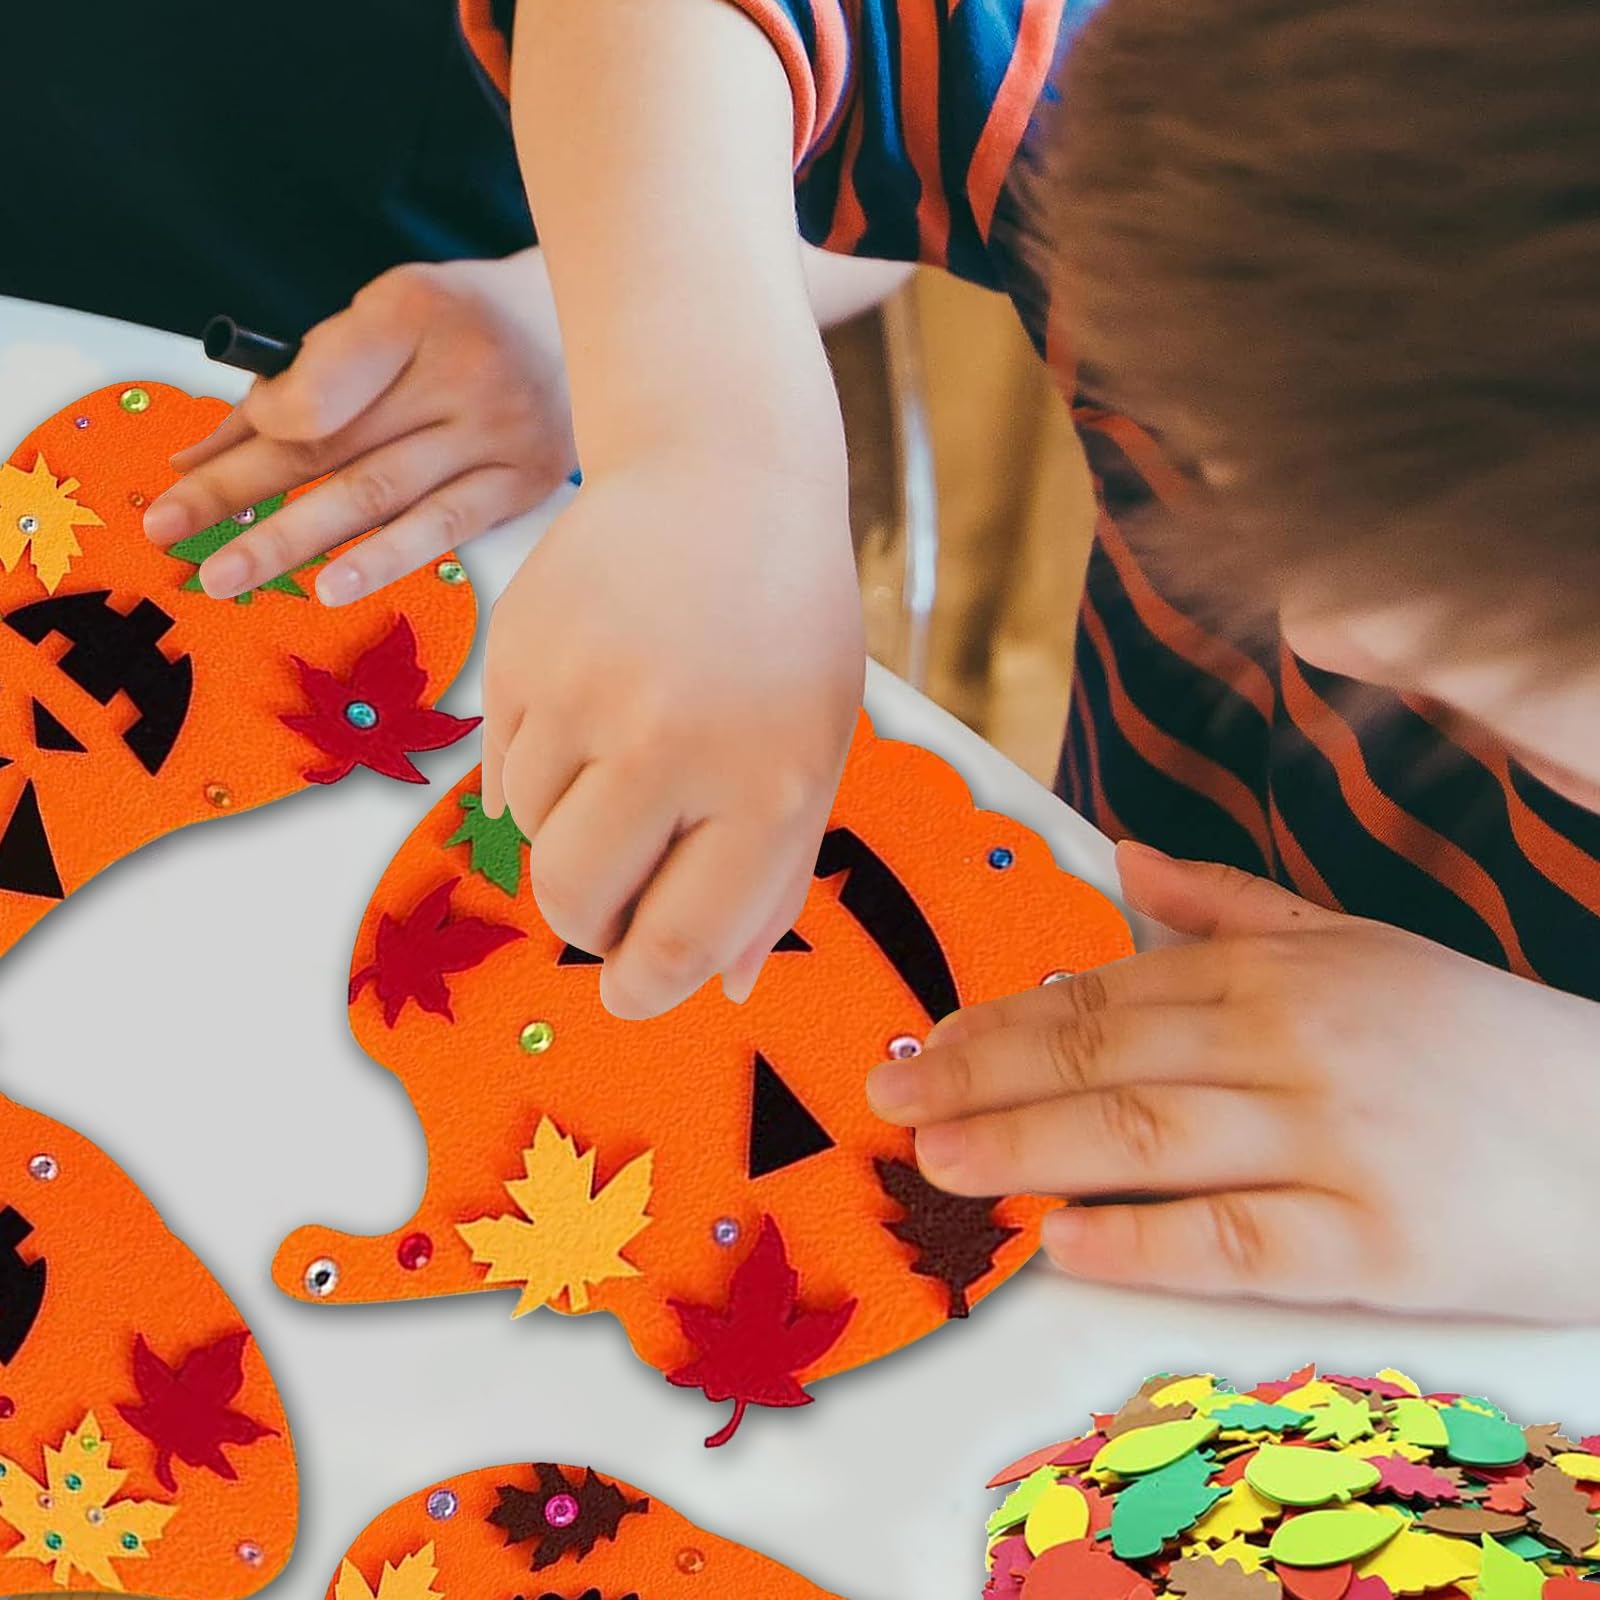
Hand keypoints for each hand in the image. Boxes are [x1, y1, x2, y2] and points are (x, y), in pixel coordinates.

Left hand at [142, 250, 574, 602]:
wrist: (585, 324)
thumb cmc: (467, 324)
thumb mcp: (389, 314)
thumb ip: (311, 376)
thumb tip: (209, 454)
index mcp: (413, 311)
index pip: (317, 383)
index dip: (256, 428)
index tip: (209, 461)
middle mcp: (461, 372)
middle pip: (330, 444)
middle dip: (239, 491)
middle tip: (167, 530)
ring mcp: (498, 433)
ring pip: (376, 495)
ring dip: (292, 538)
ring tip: (225, 574)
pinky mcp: (525, 482)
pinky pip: (443, 528)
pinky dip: (383, 559)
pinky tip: (331, 587)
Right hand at [482, 449, 863, 1020]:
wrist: (721, 473)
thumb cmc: (784, 624)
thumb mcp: (815, 751)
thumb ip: (774, 875)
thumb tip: (723, 986)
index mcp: (766, 782)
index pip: (679, 941)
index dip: (646, 986)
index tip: (631, 990)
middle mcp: (671, 743)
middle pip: (576, 902)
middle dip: (591, 920)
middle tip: (616, 894)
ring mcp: (584, 693)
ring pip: (529, 833)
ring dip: (569, 821)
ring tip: (628, 745)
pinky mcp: (518, 653)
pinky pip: (500, 765)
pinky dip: (539, 761)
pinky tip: (594, 699)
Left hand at [867, 841, 1599, 1320]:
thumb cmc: (1480, 1042)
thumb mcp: (1361, 944)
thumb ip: (1236, 904)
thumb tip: (1130, 856)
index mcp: (1279, 969)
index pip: (1102, 991)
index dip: (997, 1019)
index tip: (922, 1041)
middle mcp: (1292, 1040)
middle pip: (1099, 1056)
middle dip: (979, 1077)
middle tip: (892, 1100)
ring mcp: (1331, 1137)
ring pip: (1142, 1136)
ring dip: (1025, 1148)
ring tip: (941, 1160)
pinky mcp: (1376, 1241)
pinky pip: (1233, 1239)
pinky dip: (1141, 1241)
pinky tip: (1066, 1243)